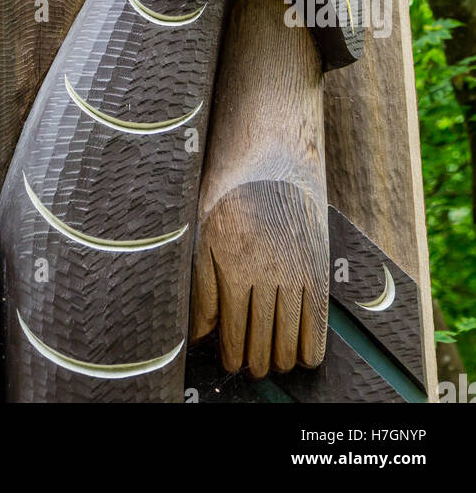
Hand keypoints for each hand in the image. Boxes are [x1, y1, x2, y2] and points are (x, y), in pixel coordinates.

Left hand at [191, 179, 327, 377]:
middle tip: (250, 365)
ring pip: (288, 341)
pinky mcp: (318, 268)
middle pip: (261, 345)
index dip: (231, 356)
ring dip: (279, 360)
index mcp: (231, 268)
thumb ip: (201, 286)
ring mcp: (295, 274)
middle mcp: (265, 276)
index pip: (232, 335)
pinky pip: (317, 322)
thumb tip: (200, 333)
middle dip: (253, 362)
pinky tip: (303, 355)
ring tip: (272, 362)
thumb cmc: (229, 191)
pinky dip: (310, 348)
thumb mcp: (203, 233)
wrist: (272, 153)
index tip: (230, 361)